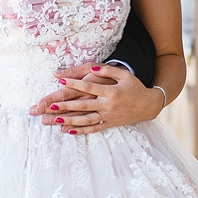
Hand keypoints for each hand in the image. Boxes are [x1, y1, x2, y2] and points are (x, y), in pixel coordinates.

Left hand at [29, 63, 164, 132]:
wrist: (149, 105)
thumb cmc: (135, 87)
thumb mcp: (124, 75)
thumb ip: (107, 70)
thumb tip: (91, 66)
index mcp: (111, 91)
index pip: (88, 86)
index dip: (74, 83)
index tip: (59, 80)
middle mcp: (108, 105)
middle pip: (83, 105)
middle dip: (65, 106)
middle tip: (49, 106)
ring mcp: (108, 116)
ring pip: (85, 120)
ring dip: (69, 120)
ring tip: (54, 120)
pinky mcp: (109, 124)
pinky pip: (93, 129)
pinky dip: (80, 131)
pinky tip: (67, 131)